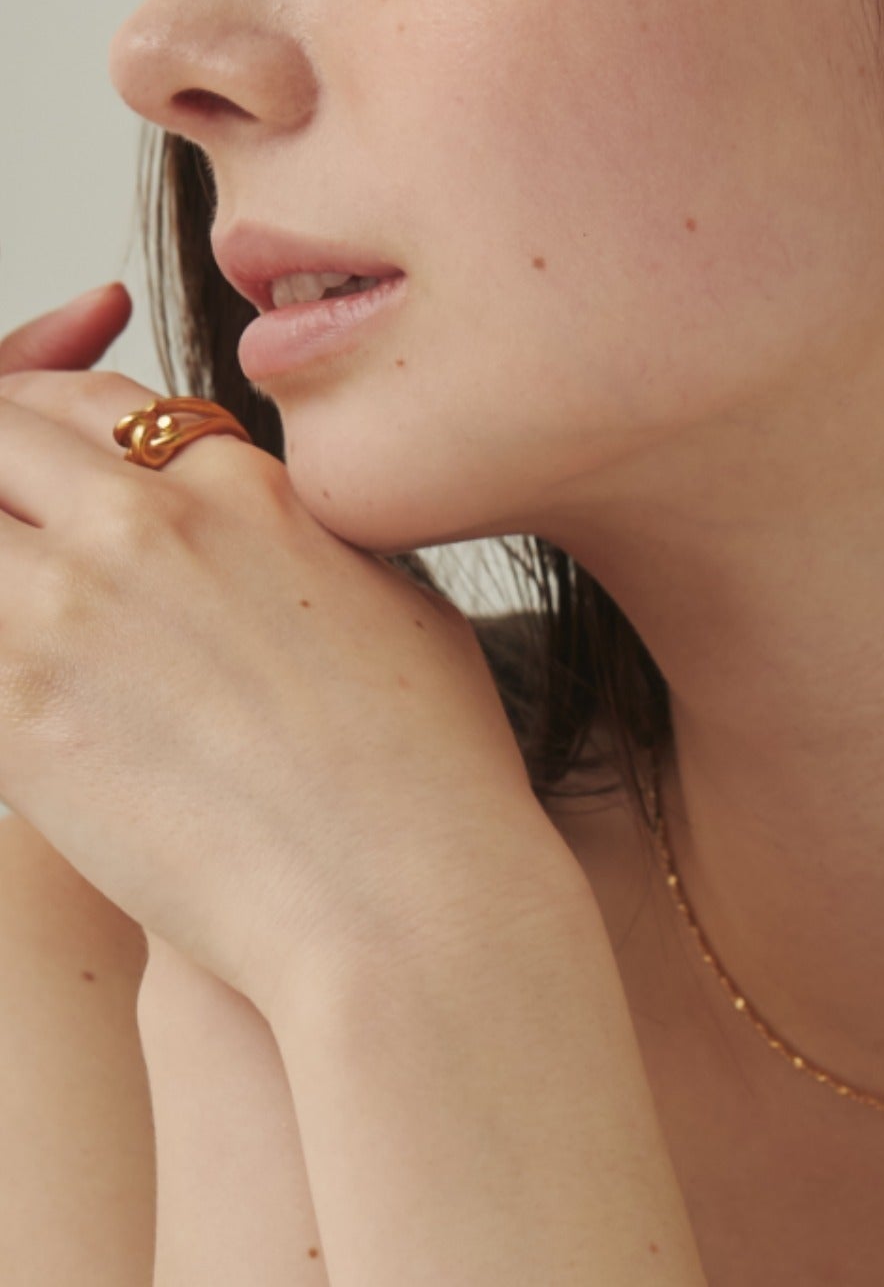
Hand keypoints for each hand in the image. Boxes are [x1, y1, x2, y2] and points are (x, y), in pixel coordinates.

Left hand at [0, 282, 571, 1024]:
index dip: (46, 425)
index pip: (98, 406)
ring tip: (9, 629)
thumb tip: (284, 555)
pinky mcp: (16, 711)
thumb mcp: (398, 605)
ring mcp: (72, 607)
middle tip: (3, 548)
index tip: (31, 471)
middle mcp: (149, 521)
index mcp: (244, 487)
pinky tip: (4, 709)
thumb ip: (312, 552)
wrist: (400, 890)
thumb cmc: (428, 767)